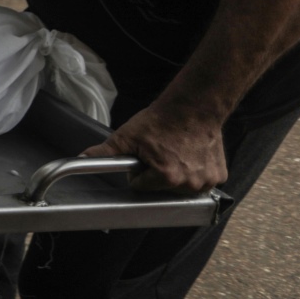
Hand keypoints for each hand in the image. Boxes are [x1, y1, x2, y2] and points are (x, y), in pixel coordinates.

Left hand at [83, 105, 226, 193]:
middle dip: (156, 175)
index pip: (140, 187)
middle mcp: (188, 184)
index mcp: (166, 177)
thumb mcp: (127, 136)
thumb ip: (105, 152)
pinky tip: (191, 157)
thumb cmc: (160, 121)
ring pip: (181, 188)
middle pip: (161, 190)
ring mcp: (206, 181)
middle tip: (159, 152)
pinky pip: (201, 182)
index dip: (138, 172)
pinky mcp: (219, 176)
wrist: (193, 108)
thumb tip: (80, 159)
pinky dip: (195, 173)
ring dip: (176, 176)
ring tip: (175, 153)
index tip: (143, 157)